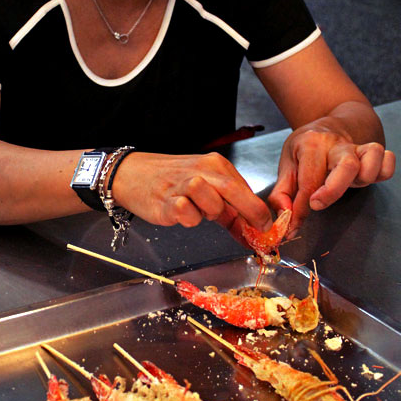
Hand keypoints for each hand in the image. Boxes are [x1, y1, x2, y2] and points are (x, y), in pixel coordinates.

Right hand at [111, 151, 272, 238]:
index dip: (259, 211)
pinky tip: (182, 215)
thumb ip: (229, 212)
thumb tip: (253, 235)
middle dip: (251, 212)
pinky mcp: (165, 200)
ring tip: (201, 213)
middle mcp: (201, 171)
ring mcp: (182, 184)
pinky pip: (186, 212)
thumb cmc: (172, 181)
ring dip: (211, 213)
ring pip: (212, 202)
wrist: (132, 174)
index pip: (246, 188)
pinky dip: (189, 219)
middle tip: (257, 231)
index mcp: (215, 165)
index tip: (267, 229)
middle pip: (234, 190)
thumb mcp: (205, 190)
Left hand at [268, 128, 395, 234]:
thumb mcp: (287, 165)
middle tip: (317, 204)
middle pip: (347, 166)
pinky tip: (366, 178)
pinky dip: (383, 172)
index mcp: (311, 144)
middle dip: (333, 191)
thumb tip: (285, 216)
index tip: (294, 224)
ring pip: (373, 160)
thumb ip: (282, 193)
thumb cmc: (306, 148)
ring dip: (363, 179)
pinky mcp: (373, 154)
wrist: (329, 125)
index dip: (301, 208)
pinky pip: (388, 162)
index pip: (309, 181)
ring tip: (348, 185)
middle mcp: (337, 145)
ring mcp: (358, 148)